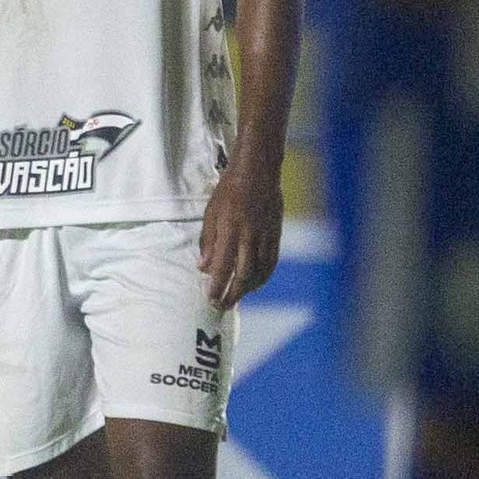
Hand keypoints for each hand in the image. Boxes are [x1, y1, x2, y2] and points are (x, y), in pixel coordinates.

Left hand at [197, 161, 281, 308]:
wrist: (258, 172)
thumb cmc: (229, 191)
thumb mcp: (211, 212)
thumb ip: (207, 241)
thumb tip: (202, 267)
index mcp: (230, 229)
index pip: (222, 266)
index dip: (216, 286)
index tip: (210, 298)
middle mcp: (249, 236)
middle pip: (242, 274)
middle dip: (232, 294)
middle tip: (222, 306)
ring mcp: (265, 236)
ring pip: (259, 272)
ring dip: (247, 289)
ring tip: (236, 297)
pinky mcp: (275, 235)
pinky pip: (271, 263)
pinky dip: (263, 277)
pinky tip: (255, 284)